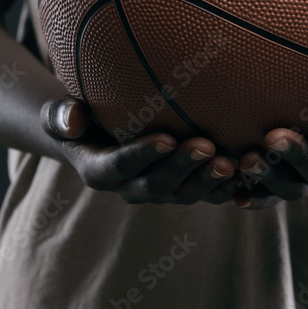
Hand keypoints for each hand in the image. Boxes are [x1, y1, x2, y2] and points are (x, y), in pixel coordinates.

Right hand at [40, 95, 237, 204]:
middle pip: (157, 184)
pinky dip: (226, 189)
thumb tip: (71, 118)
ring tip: (230, 162)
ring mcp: (158, 191)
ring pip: (185, 193)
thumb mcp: (61, 114)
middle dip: (182, 167)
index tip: (165, 138)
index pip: (121, 166)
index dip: (143, 155)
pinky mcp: (181, 189)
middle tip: (206, 145)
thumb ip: (62, 116)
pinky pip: (205, 194)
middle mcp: (130, 188)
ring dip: (207, 181)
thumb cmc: (79, 116)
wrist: (97, 135)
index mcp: (100, 171)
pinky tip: (247, 175)